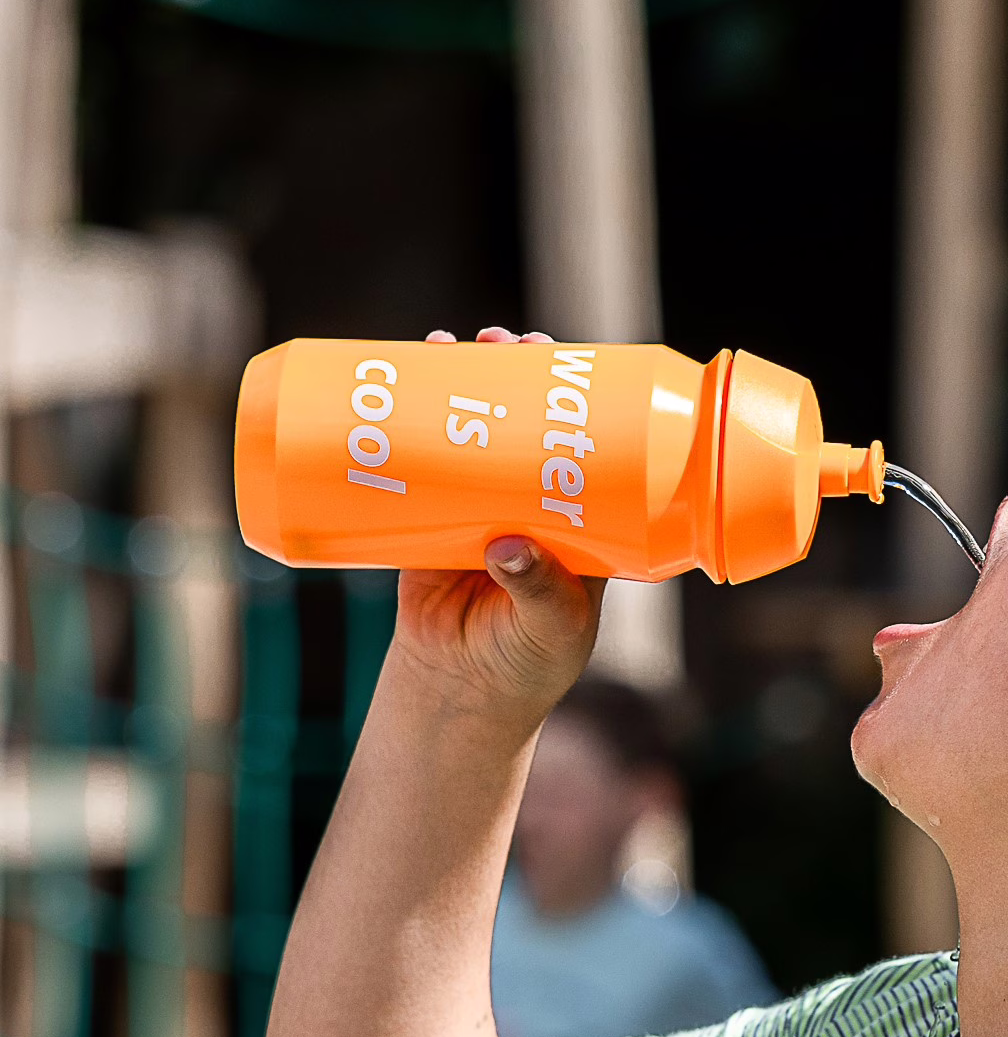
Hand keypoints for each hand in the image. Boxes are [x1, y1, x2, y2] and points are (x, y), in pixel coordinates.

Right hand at [393, 326, 605, 728]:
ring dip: (456, 382)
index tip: (560, 356)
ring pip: (469, 431)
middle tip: (500, 339)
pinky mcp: (427, 521)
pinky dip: (405, 424)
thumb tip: (508, 547)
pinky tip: (395, 384)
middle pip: (523, 419)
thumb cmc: (528, 666)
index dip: (572, 394)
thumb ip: (539, 591)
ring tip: (443, 345)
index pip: (583, 439)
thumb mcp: (550, 630)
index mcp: (581, 516)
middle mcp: (532, 501)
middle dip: (511, 372)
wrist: (461, 697)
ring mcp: (479, 506)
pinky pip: (418, 464)